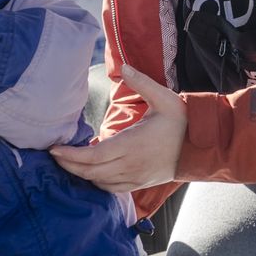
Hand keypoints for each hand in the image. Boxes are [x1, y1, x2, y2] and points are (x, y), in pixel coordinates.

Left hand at [50, 65, 186, 192]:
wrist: (202, 146)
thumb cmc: (182, 121)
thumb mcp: (164, 97)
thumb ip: (142, 82)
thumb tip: (124, 66)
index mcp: (133, 144)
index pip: (94, 156)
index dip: (71, 155)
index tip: (54, 149)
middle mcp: (131, 164)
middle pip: (91, 172)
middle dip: (69, 164)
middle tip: (53, 155)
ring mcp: (135, 177)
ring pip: (99, 182)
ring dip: (80, 174)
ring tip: (67, 162)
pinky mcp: (139, 183)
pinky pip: (111, 189)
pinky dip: (96, 183)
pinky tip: (89, 174)